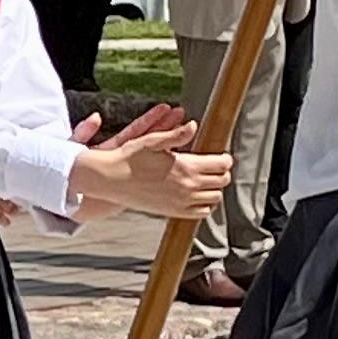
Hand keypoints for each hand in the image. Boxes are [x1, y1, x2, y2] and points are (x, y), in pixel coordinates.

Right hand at [73, 99, 230, 219]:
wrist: (112, 181)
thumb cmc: (130, 158)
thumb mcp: (152, 140)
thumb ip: (177, 134)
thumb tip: (193, 126)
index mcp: (186, 167)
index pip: (222, 165)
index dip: (225, 159)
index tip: (222, 156)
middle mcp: (188, 187)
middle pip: (222, 181)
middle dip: (223, 172)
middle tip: (216, 166)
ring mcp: (183, 202)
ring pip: (215, 198)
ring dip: (215, 188)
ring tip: (207, 180)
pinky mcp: (175, 212)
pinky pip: (202, 212)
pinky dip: (206, 204)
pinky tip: (198, 195)